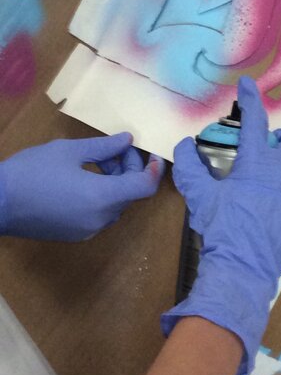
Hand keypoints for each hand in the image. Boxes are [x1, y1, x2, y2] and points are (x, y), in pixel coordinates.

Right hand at [0, 133, 164, 240]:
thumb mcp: (69, 151)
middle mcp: (100, 218)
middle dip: (130, 169)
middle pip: (130, 194)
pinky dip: (103, 195)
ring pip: (116, 204)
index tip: (154, 154)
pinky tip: (86, 177)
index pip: (145, 187)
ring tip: (99, 159)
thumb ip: (104, 147)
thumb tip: (127, 140)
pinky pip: (100, 213)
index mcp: (103, 197)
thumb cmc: (32, 172)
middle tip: (117, 149)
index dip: (154, 170)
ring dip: (116, 181)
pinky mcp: (75, 234)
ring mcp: (87, 230)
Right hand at [163, 76, 280, 374]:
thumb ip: (189, 168)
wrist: (242, 270)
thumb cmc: (221, 227)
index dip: (251, 100)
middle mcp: (280, 177)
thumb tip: (183, 146)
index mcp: (257, 165)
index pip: (256, 123)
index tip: (248, 84)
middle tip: (267, 142)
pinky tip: (269, 211)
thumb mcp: (199, 196)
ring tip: (263, 181)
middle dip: (280, 139)